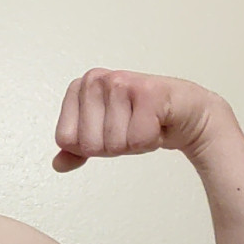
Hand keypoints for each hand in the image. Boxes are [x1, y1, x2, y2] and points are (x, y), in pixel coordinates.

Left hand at [52, 69, 221, 170]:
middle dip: (115, 146)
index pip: (66, 139)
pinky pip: (138, 140)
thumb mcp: (104, 135)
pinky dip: (152, 141)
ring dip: (135, 143)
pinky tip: (157, 123)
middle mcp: (95, 80)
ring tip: (144, 124)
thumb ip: (78, 148)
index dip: (91, 145)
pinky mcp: (146, 92)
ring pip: (114, 144)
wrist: (185, 112)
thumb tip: (58, 164)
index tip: (111, 129)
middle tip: (131, 128)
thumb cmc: (143, 119)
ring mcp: (119, 83)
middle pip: (90, 145)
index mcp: (79, 87)